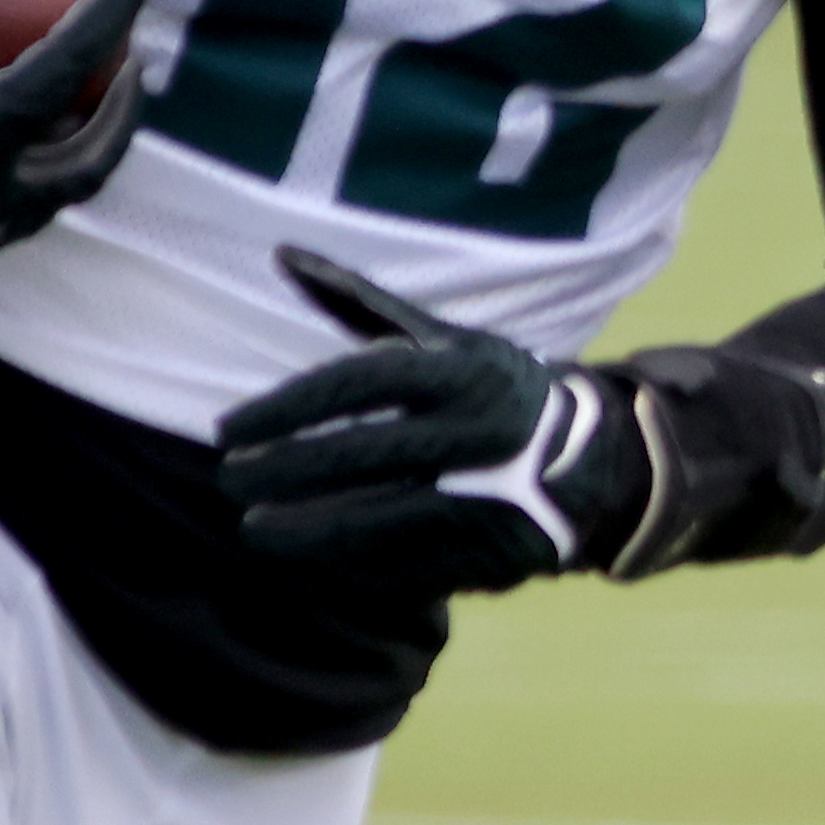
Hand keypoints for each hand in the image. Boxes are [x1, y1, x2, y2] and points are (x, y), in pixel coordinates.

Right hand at [0, 0, 144, 317]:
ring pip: (56, 199)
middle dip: (118, 112)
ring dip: (81, 149)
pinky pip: (14, 218)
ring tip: (86, 108)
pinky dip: (33, 177)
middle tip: (129, 65)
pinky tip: (16, 148)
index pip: (54, 80)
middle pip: (87, 161)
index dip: (98, 28)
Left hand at [215, 248, 650, 594]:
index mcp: (461, 370)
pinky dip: (348, 568)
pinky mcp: (493, 553)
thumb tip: (282, 256)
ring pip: (378, 520)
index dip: (284, 409)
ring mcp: (489, 497)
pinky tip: (306, 562)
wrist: (595, 461)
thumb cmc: (494, 389)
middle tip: (229, 482)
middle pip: (360, 455)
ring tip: (254, 529)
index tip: (228, 431)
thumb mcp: (443, 338)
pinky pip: (407, 568)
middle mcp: (478, 430)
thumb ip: (359, 303)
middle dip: (284, 472)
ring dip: (305, 531)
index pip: (355, 383)